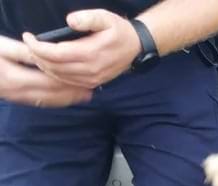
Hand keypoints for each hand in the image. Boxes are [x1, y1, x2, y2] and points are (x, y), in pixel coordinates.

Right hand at [0, 36, 91, 106]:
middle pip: (51, 96)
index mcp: (16, 78)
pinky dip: (53, 101)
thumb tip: (46, 55)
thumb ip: (25, 53)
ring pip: (46, 102)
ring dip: (65, 100)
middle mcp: (18, 92)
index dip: (69, 82)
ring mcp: (15, 97)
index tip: (85, 79)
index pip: (50, 83)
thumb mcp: (2, 47)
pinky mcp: (13, 97)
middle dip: (72, 94)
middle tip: (90, 91)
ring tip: (83, 97)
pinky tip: (62, 99)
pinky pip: (37, 102)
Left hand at [23, 9, 141, 88]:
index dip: (37, 47)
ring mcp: (92, 78)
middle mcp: (91, 69)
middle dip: (37, 57)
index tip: (28, 37)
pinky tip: (50, 65)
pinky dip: (55, 75)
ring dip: (44, 67)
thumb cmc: (119, 30)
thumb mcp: (105, 17)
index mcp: (91, 52)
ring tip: (36, 54)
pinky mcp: (93, 82)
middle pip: (54, 67)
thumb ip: (87, 18)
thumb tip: (70, 21)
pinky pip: (68, 82)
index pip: (56, 54)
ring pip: (59, 77)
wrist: (136, 47)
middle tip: (29, 45)